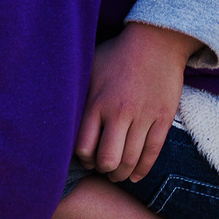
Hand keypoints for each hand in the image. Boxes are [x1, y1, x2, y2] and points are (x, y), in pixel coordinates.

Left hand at [78, 22, 196, 182]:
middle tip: (101, 170)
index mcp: (96, 103)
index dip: (82, 159)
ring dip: (122, 174)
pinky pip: (153, 152)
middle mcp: (119, 113)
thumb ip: (77, 94)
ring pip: (130, 159)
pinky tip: (135, 176)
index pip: (83, 146)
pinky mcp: (163, 118)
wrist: (155, 43)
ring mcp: (143, 117)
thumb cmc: (115, 55)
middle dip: (103, 170)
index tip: (84, 158)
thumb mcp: (87, 69)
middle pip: (108, 159)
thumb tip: (55, 111)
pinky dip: (143, 169)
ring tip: (117, 175)